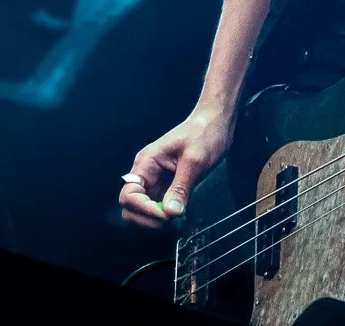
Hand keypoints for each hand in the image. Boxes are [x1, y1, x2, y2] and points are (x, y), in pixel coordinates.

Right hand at [118, 108, 231, 229]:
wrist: (215, 124)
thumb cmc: (203, 132)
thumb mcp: (194, 159)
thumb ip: (181, 187)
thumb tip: (171, 212)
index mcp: (146, 163)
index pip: (129, 196)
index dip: (143, 210)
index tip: (165, 215)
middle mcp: (146, 174)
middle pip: (131, 209)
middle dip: (148, 219)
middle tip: (171, 219)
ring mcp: (156, 183)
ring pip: (143, 213)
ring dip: (156, 221)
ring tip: (177, 218)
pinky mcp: (167, 188)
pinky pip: (158, 209)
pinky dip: (166, 217)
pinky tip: (179, 215)